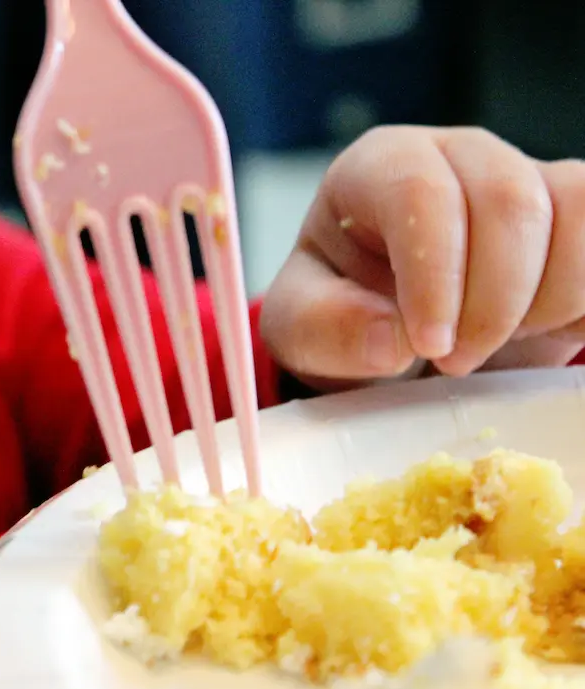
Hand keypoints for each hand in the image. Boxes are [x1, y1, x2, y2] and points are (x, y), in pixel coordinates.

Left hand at [260, 126, 584, 389]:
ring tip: (489, 346)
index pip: (418, 192)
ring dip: (542, 302)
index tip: (428, 345)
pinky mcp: (575, 218)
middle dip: (490, 300)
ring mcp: (527, 178)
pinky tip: (535, 332)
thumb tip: (390, 338)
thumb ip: (327, 330)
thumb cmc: (339, 309)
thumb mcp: (302, 328)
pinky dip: (579, 298)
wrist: (388, 325)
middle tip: (454, 362)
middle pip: (507, 199)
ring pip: (575, 214)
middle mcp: (459, 156)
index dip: (433, 273)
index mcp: (379, 166)